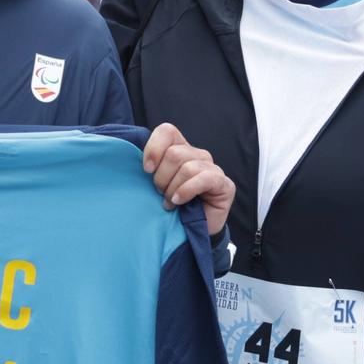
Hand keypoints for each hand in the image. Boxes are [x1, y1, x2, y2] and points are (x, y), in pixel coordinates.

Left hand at [143, 122, 233, 238]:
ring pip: (187, 168)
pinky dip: (187, 191)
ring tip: (170, 203)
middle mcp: (198, 155)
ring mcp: (213, 168)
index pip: (167, 131)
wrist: (189, 232)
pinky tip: (179, 202)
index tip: (146, 170)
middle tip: (160, 194)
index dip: (154, 148)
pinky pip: (203, 178)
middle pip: (174, 153)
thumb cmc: (170, 206)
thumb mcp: (155, 184)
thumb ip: (150, 168)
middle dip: (162, 178)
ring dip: (173, 189)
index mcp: (181, 148)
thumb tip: (138, 159)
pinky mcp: (224, 184)